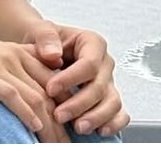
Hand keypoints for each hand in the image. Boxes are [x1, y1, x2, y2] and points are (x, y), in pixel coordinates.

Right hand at [0, 39, 71, 141]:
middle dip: (61, 119)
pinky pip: (10, 95)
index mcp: (12, 50)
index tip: (73, 124)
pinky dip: (25, 112)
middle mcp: (7, 53)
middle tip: (71, 142)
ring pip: (33, 96)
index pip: (50, 77)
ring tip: (58, 143)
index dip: (65, 102)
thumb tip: (35, 96)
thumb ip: (11, 69)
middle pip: (46, 90)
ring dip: (49, 124)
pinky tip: (34, 126)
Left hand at [21, 21, 130, 137]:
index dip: (71, 79)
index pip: (89, 63)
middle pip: (100, 86)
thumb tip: (52, 54)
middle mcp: (104, 63)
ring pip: (112, 102)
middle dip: (80, 104)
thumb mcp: (41, 31)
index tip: (51, 89)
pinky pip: (119, 113)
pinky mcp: (108, 98)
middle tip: (59, 115)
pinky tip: (99, 131)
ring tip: (77, 127)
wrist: (45, 50)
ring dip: (96, 117)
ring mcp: (108, 82)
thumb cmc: (45, 41)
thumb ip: (45, 38)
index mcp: (92, 43)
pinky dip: (112, 123)